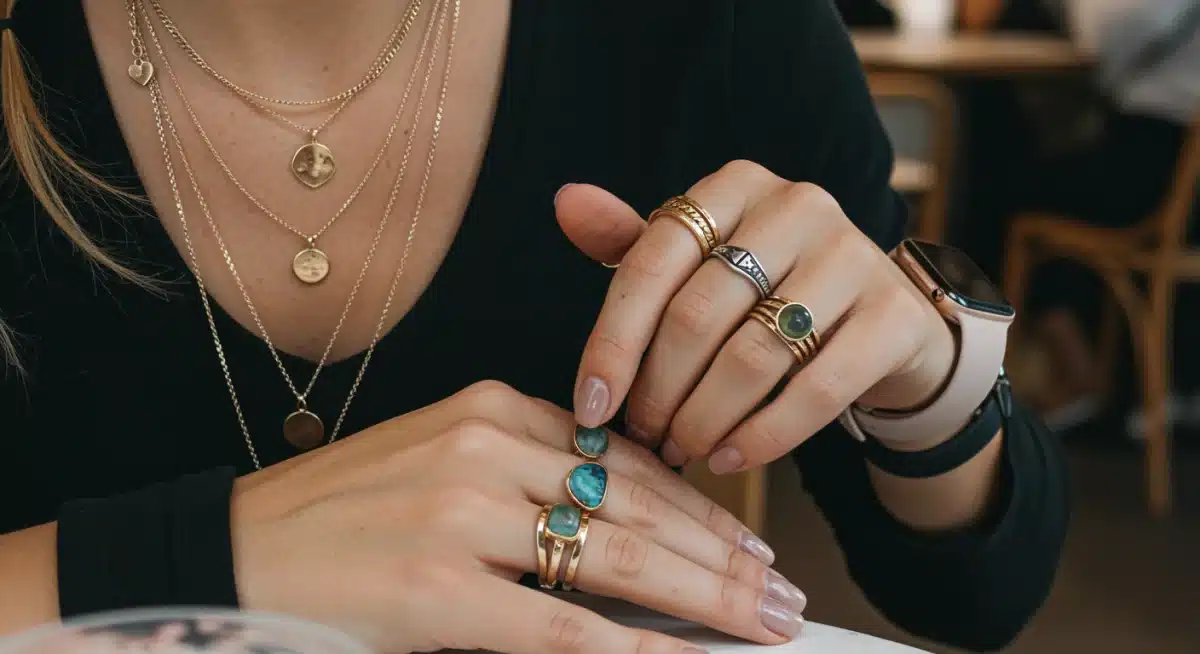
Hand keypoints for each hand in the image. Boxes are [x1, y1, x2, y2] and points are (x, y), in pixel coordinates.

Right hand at [231, 381, 806, 652]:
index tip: (749, 544)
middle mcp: (486, 449)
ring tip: (764, 625)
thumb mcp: (442, 461)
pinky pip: (559, 627)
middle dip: (724, 558)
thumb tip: (631, 528)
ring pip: (617, 560)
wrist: (230, 549)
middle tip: (784, 595)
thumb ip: (531, 480)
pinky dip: (632, 652)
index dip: (699, 508)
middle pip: (638, 508)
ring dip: (705, 600)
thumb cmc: (342, 514)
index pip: (626, 461)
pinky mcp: (434, 588)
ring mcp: (460, 516)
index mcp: (492, 409)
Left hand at [560, 160, 956, 472]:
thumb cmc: (768, 292)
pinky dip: (764, 436)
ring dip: (705, 420)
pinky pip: (815, 390)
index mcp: (736, 186)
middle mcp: (797, 205)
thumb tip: (566, 201)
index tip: (590, 407)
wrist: (879, 325)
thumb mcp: (699, 265)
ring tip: (683, 451)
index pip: (651, 262)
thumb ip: (633, 246)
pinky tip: (732, 460)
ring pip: (752, 356)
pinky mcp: (894, 315)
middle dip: (659, 391)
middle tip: (643, 437)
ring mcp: (853, 256)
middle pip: (698, 315)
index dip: (612, 343)